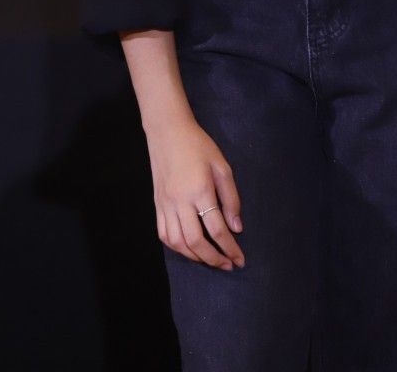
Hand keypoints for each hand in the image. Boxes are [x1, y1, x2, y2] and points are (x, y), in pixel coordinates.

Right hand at [146, 114, 245, 269]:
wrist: (168, 132)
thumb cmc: (198, 146)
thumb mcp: (222, 166)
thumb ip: (231, 198)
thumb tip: (236, 227)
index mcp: (200, 191)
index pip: (217, 228)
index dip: (230, 247)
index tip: (239, 259)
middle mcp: (180, 202)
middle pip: (196, 242)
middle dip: (214, 258)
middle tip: (227, 265)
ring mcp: (165, 205)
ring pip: (178, 243)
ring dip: (195, 257)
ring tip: (210, 259)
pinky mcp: (157, 206)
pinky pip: (164, 235)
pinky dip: (177, 247)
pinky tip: (188, 248)